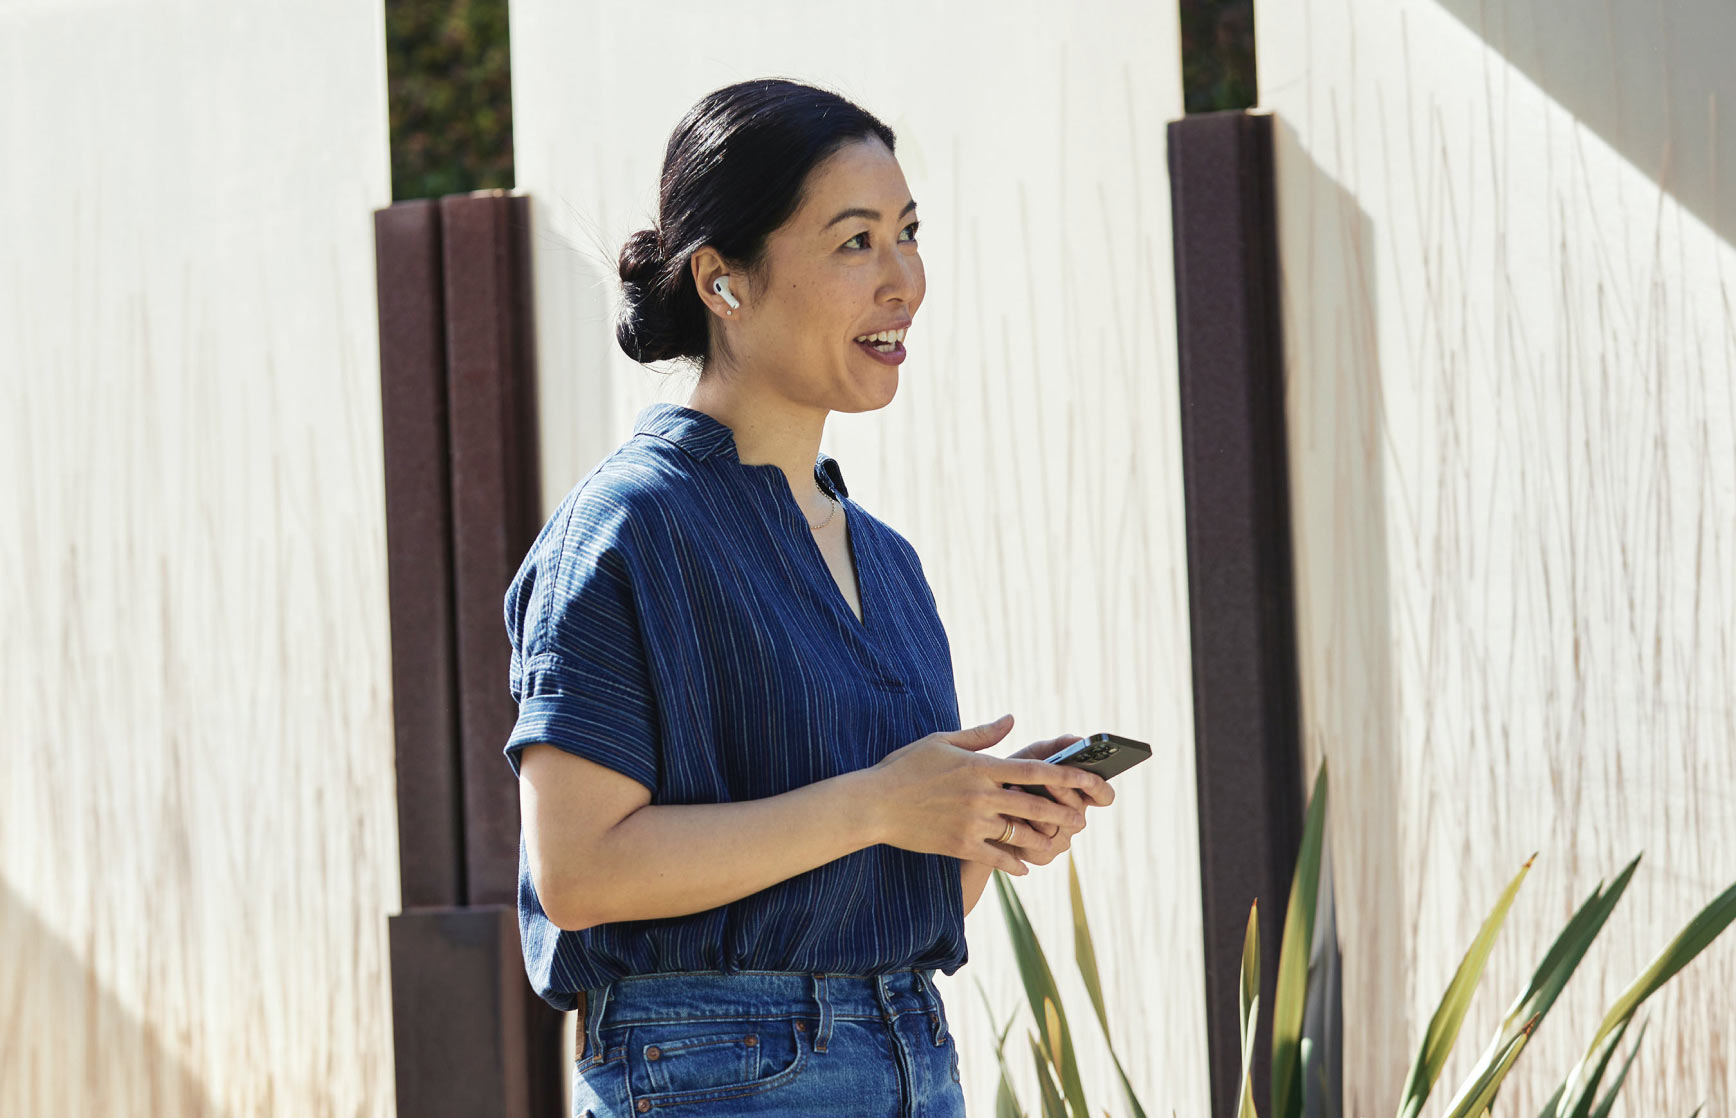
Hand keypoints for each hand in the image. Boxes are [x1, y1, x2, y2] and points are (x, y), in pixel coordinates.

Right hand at [866, 715, 1110, 875]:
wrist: (874, 803)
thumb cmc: (906, 767)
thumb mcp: (942, 741)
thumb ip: (981, 733)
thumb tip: (1011, 719)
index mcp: (981, 766)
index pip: (1034, 769)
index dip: (1067, 775)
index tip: (1090, 779)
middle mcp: (982, 794)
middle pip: (1036, 804)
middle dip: (1065, 812)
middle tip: (1082, 819)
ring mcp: (972, 822)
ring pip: (1021, 833)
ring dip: (1044, 839)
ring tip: (1058, 842)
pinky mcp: (960, 845)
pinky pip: (998, 857)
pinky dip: (1014, 863)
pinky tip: (1025, 866)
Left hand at [995, 733, 1115, 865]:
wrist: (982, 805)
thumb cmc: (1014, 776)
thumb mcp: (1033, 756)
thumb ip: (1057, 747)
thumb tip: (1078, 739)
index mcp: (1080, 794)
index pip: (1104, 795)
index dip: (1099, 787)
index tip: (1088, 776)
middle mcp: (1076, 818)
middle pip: (1078, 809)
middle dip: (1061, 792)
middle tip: (1047, 778)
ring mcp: (1061, 838)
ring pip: (1056, 825)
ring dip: (1035, 806)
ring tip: (1015, 787)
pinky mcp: (1043, 854)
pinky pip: (1038, 843)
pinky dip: (1021, 825)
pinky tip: (1008, 812)